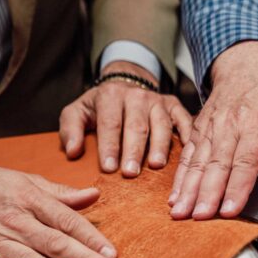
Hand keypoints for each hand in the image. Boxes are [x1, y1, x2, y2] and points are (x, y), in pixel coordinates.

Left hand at [59, 61, 192, 176]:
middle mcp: (137, 95)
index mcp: (111, 95)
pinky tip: (186, 150)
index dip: (109, 146)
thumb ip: (71, 130)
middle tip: (130, 173)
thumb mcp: (77, 111)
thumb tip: (73, 152)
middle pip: (137, 125)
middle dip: (133, 150)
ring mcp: (158, 100)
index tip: (109, 168)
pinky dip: (187, 133)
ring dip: (159, 146)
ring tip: (155, 165)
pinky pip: (184, 119)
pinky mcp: (174, 105)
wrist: (125, 84)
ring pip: (161, 124)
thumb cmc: (100, 106)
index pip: (110, 123)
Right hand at [169, 41, 257, 219]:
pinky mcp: (198, 131)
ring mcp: (212, 128)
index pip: (248, 160)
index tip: (230, 209)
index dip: (239, 186)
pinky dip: (179, 178)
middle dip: (209, 193)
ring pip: (199, 162)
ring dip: (188, 189)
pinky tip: (173, 199)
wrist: (245, 68)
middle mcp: (231, 126)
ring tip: (180, 213)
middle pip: (219, 164)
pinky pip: (187, 157)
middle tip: (201, 218)